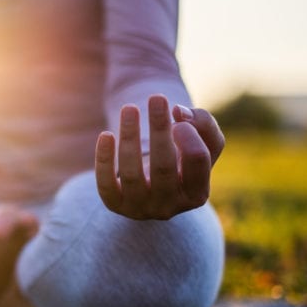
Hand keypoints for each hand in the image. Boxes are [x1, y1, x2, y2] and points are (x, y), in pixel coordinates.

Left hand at [95, 94, 224, 219]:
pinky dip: (104, 159)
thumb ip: (203, 123)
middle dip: (159, 130)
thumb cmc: (181, 159)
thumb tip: (178, 112)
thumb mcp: (202, 142)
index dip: (189, 134)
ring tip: (129, 108)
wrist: (153, 184)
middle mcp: (169, 207)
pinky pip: (106, 185)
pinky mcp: (115, 204)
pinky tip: (106, 135)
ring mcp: (140, 208)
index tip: (178, 115)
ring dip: (129, 137)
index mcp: (197, 194)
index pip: (197, 161)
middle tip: (156, 98)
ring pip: (131, 174)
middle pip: (163, 167)